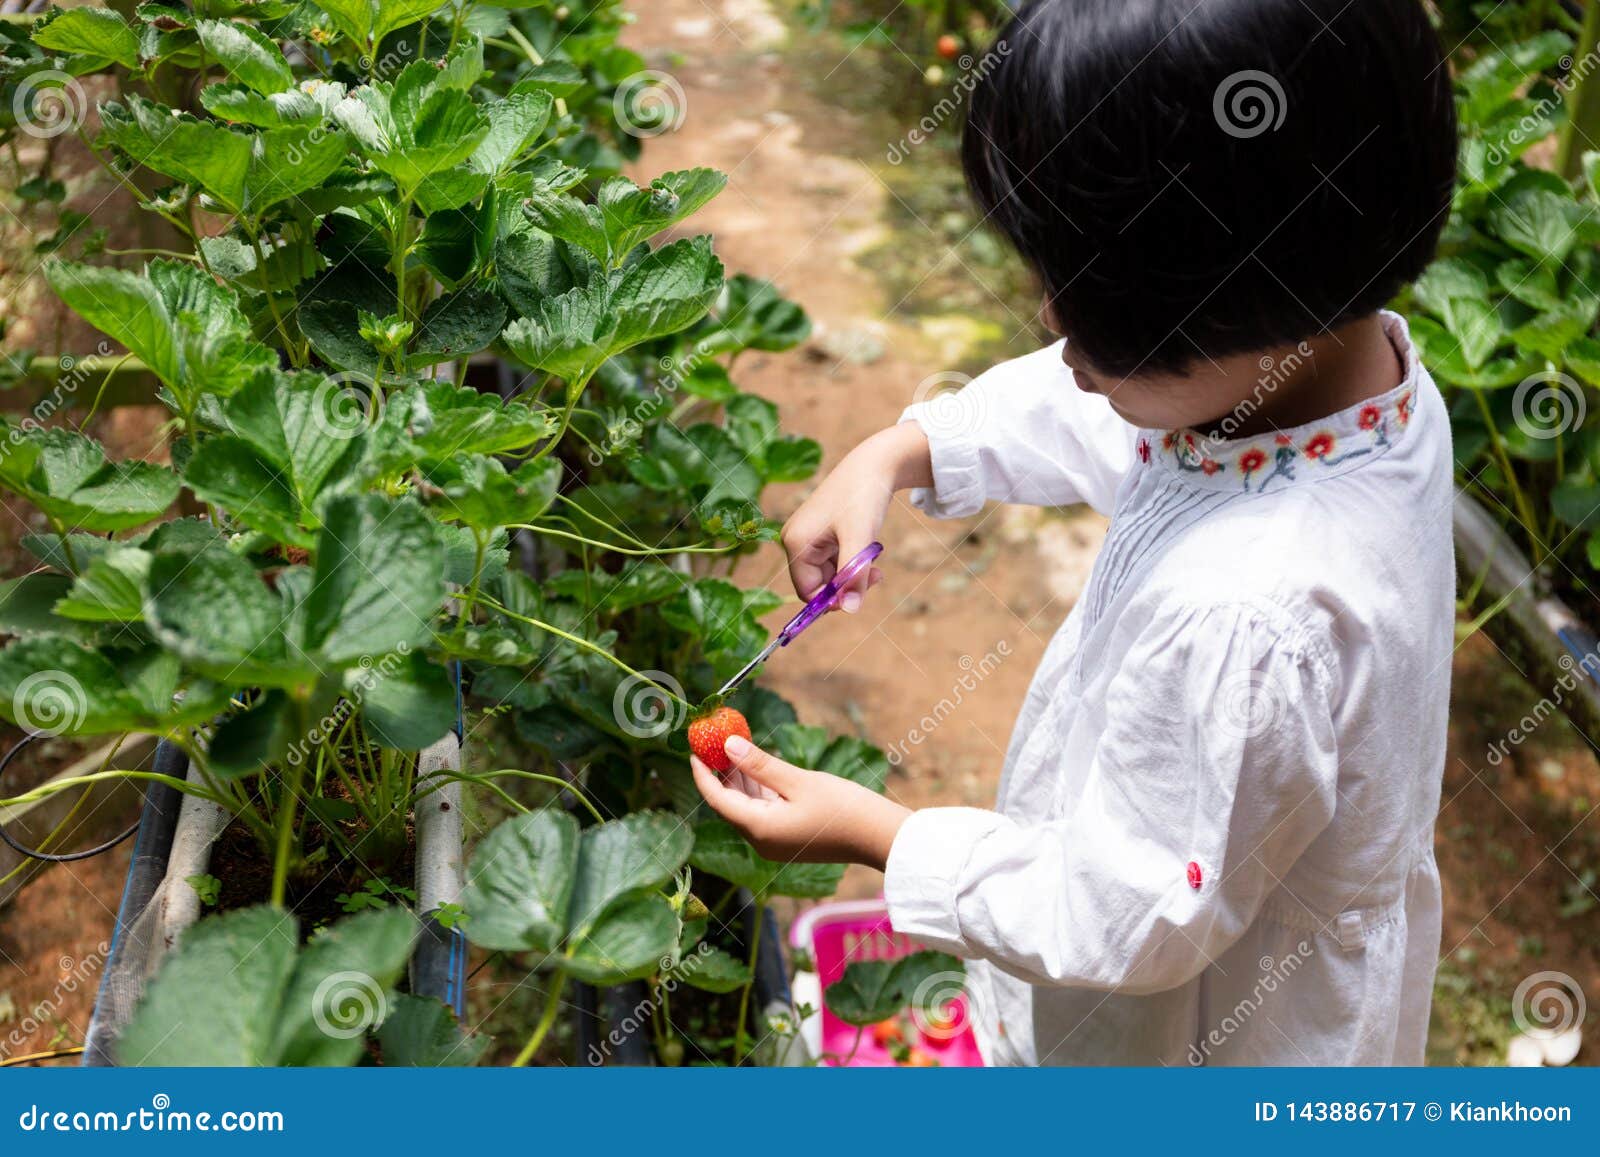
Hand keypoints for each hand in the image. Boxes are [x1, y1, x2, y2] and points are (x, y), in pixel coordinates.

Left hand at [691, 735, 910, 870]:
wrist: (879, 837)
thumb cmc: (843, 808)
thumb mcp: (798, 781)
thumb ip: (760, 764)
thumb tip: (728, 745)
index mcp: (759, 829)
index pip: (716, 799)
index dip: (701, 773)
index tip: (694, 748)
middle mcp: (762, 840)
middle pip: (729, 804)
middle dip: (719, 772)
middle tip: (712, 741)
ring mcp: (775, 841)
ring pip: (746, 807)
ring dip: (739, 779)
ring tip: (732, 747)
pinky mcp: (788, 837)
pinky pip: (763, 812)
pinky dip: (758, 789)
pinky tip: (757, 767)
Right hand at [781, 422, 931, 606]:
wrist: (875, 464)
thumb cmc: (863, 498)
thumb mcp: (860, 540)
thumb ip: (853, 576)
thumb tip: (851, 610)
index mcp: (796, 542)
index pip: (807, 591)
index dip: (833, 600)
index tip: (860, 596)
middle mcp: (796, 540)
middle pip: (818, 584)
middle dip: (846, 585)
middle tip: (875, 576)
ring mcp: (808, 537)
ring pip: (830, 574)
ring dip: (853, 572)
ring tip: (874, 558)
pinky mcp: (821, 533)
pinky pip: (835, 561)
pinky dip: (852, 560)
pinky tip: (867, 548)